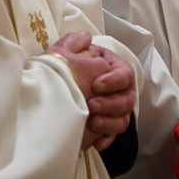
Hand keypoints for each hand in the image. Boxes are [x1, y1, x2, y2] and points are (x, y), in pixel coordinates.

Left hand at [49, 33, 136, 150]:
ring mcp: (114, 111)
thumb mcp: (64, 53)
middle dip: (111, 104)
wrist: (52, 93)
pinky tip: (96, 142)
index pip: (125, 75)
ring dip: (110, 123)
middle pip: (127, 100)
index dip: (114, 81)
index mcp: (113, 70)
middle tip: (92, 105)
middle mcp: (119, 91)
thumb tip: (86, 36)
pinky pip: (113, 137)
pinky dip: (106, 140)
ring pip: (123, 120)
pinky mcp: (106, 128)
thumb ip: (75, 42)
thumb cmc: (63, 69)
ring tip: (93, 123)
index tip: (96, 85)